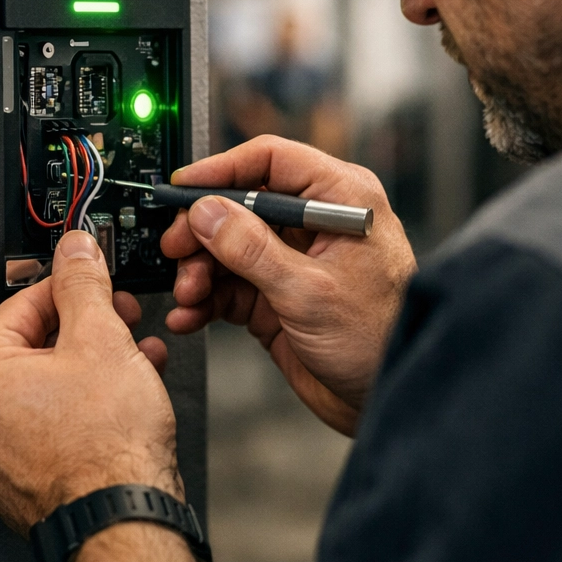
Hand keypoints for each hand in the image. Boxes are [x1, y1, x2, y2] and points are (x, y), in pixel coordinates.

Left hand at [0, 231, 179, 533]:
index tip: (95, 281)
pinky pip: (43, 428)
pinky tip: (119, 400)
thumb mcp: (100, 337)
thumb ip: (82, 283)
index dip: (70, 288)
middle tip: (121, 322)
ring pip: (40, 390)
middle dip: (84, 331)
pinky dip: (77, 410)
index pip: (19, 307)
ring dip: (89, 368)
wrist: (124, 523)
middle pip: (29, 349)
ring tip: (134, 359)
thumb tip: (74, 252)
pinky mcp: (12, 485)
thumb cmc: (105, 449)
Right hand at [161, 136, 416, 435]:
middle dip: (201, 231)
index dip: (222, 171)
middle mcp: (314, 223)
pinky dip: (205, 300)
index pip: (271, 161)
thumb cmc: (380, 340)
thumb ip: (252, 249)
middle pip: (239, 205)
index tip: (183, 190)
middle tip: (175, 250)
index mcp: (339, 200)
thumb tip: (208, 212)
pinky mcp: (275, 296)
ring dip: (198, 271)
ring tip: (188, 295)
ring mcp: (292, 260)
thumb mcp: (310, 291)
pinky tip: (190, 316)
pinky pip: (227, 286)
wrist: (387, 400)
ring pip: (226, 247)